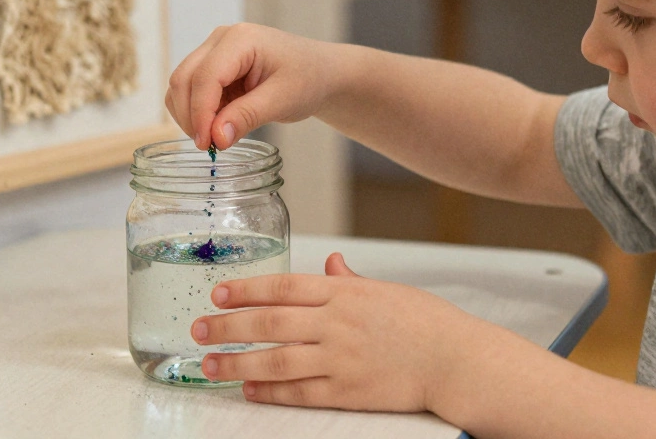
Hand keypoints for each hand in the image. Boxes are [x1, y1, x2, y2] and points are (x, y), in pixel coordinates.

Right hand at [165, 24, 337, 149]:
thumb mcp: (283, 100)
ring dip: (190, 115)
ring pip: (182, 85)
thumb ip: (247, 116)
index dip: (200, 113)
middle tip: (208, 146)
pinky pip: (191, 91)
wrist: (319, 72)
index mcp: (240, 39)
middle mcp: (220, 40)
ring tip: (215, 138)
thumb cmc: (308, 78)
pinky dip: (197, 112)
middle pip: (184, 79)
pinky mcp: (213, 67)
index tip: (207, 144)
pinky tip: (217, 127)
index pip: (206, 77)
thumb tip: (216, 138)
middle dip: (190, 116)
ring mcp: (213, 52)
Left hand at [190, 253, 478, 412]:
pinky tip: (249, 389)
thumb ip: (351, 281)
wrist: (458, 361)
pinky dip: (271, 391)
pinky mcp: (349, 391)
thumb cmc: (426, 323)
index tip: (217, 293)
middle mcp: (338, 323)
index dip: (245, 289)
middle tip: (198, 329)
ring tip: (209, 364)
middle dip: (228, 326)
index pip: (283, 287)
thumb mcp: (387, 290)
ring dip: (238, 362)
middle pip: (270, 322)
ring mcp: (342, 359)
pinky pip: (300, 392)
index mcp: (345, 293)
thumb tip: (332, 264)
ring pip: (277, 359)